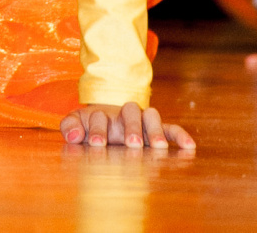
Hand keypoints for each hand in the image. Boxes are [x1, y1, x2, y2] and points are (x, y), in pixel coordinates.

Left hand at [60, 100, 195, 151]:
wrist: (105, 123)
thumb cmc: (90, 127)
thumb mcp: (77, 124)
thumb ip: (70, 126)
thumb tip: (74, 138)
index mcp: (102, 114)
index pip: (100, 116)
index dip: (97, 128)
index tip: (95, 144)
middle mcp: (123, 115)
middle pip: (130, 111)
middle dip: (131, 127)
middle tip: (131, 143)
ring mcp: (141, 122)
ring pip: (151, 116)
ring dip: (155, 130)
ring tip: (157, 147)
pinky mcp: (156, 131)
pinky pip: (171, 129)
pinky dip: (179, 135)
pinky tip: (189, 147)